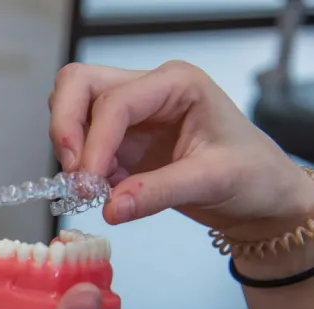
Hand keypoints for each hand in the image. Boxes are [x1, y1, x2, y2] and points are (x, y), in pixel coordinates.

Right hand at [49, 61, 313, 243]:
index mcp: (176, 84)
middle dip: (65, 126)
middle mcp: (148, 90)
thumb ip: (158, 192)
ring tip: (89, 184)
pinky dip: (80, 167)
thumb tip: (111, 208)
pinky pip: (81, 143)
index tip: (88, 183)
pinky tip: (104, 191)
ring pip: (71, 106)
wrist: (259, 196)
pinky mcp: (120, 140)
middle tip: (73, 171)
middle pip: (79, 84)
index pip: (115, 102)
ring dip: (69, 146)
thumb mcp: (213, 181)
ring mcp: (131, 114)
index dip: (94, 141)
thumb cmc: (252, 176)